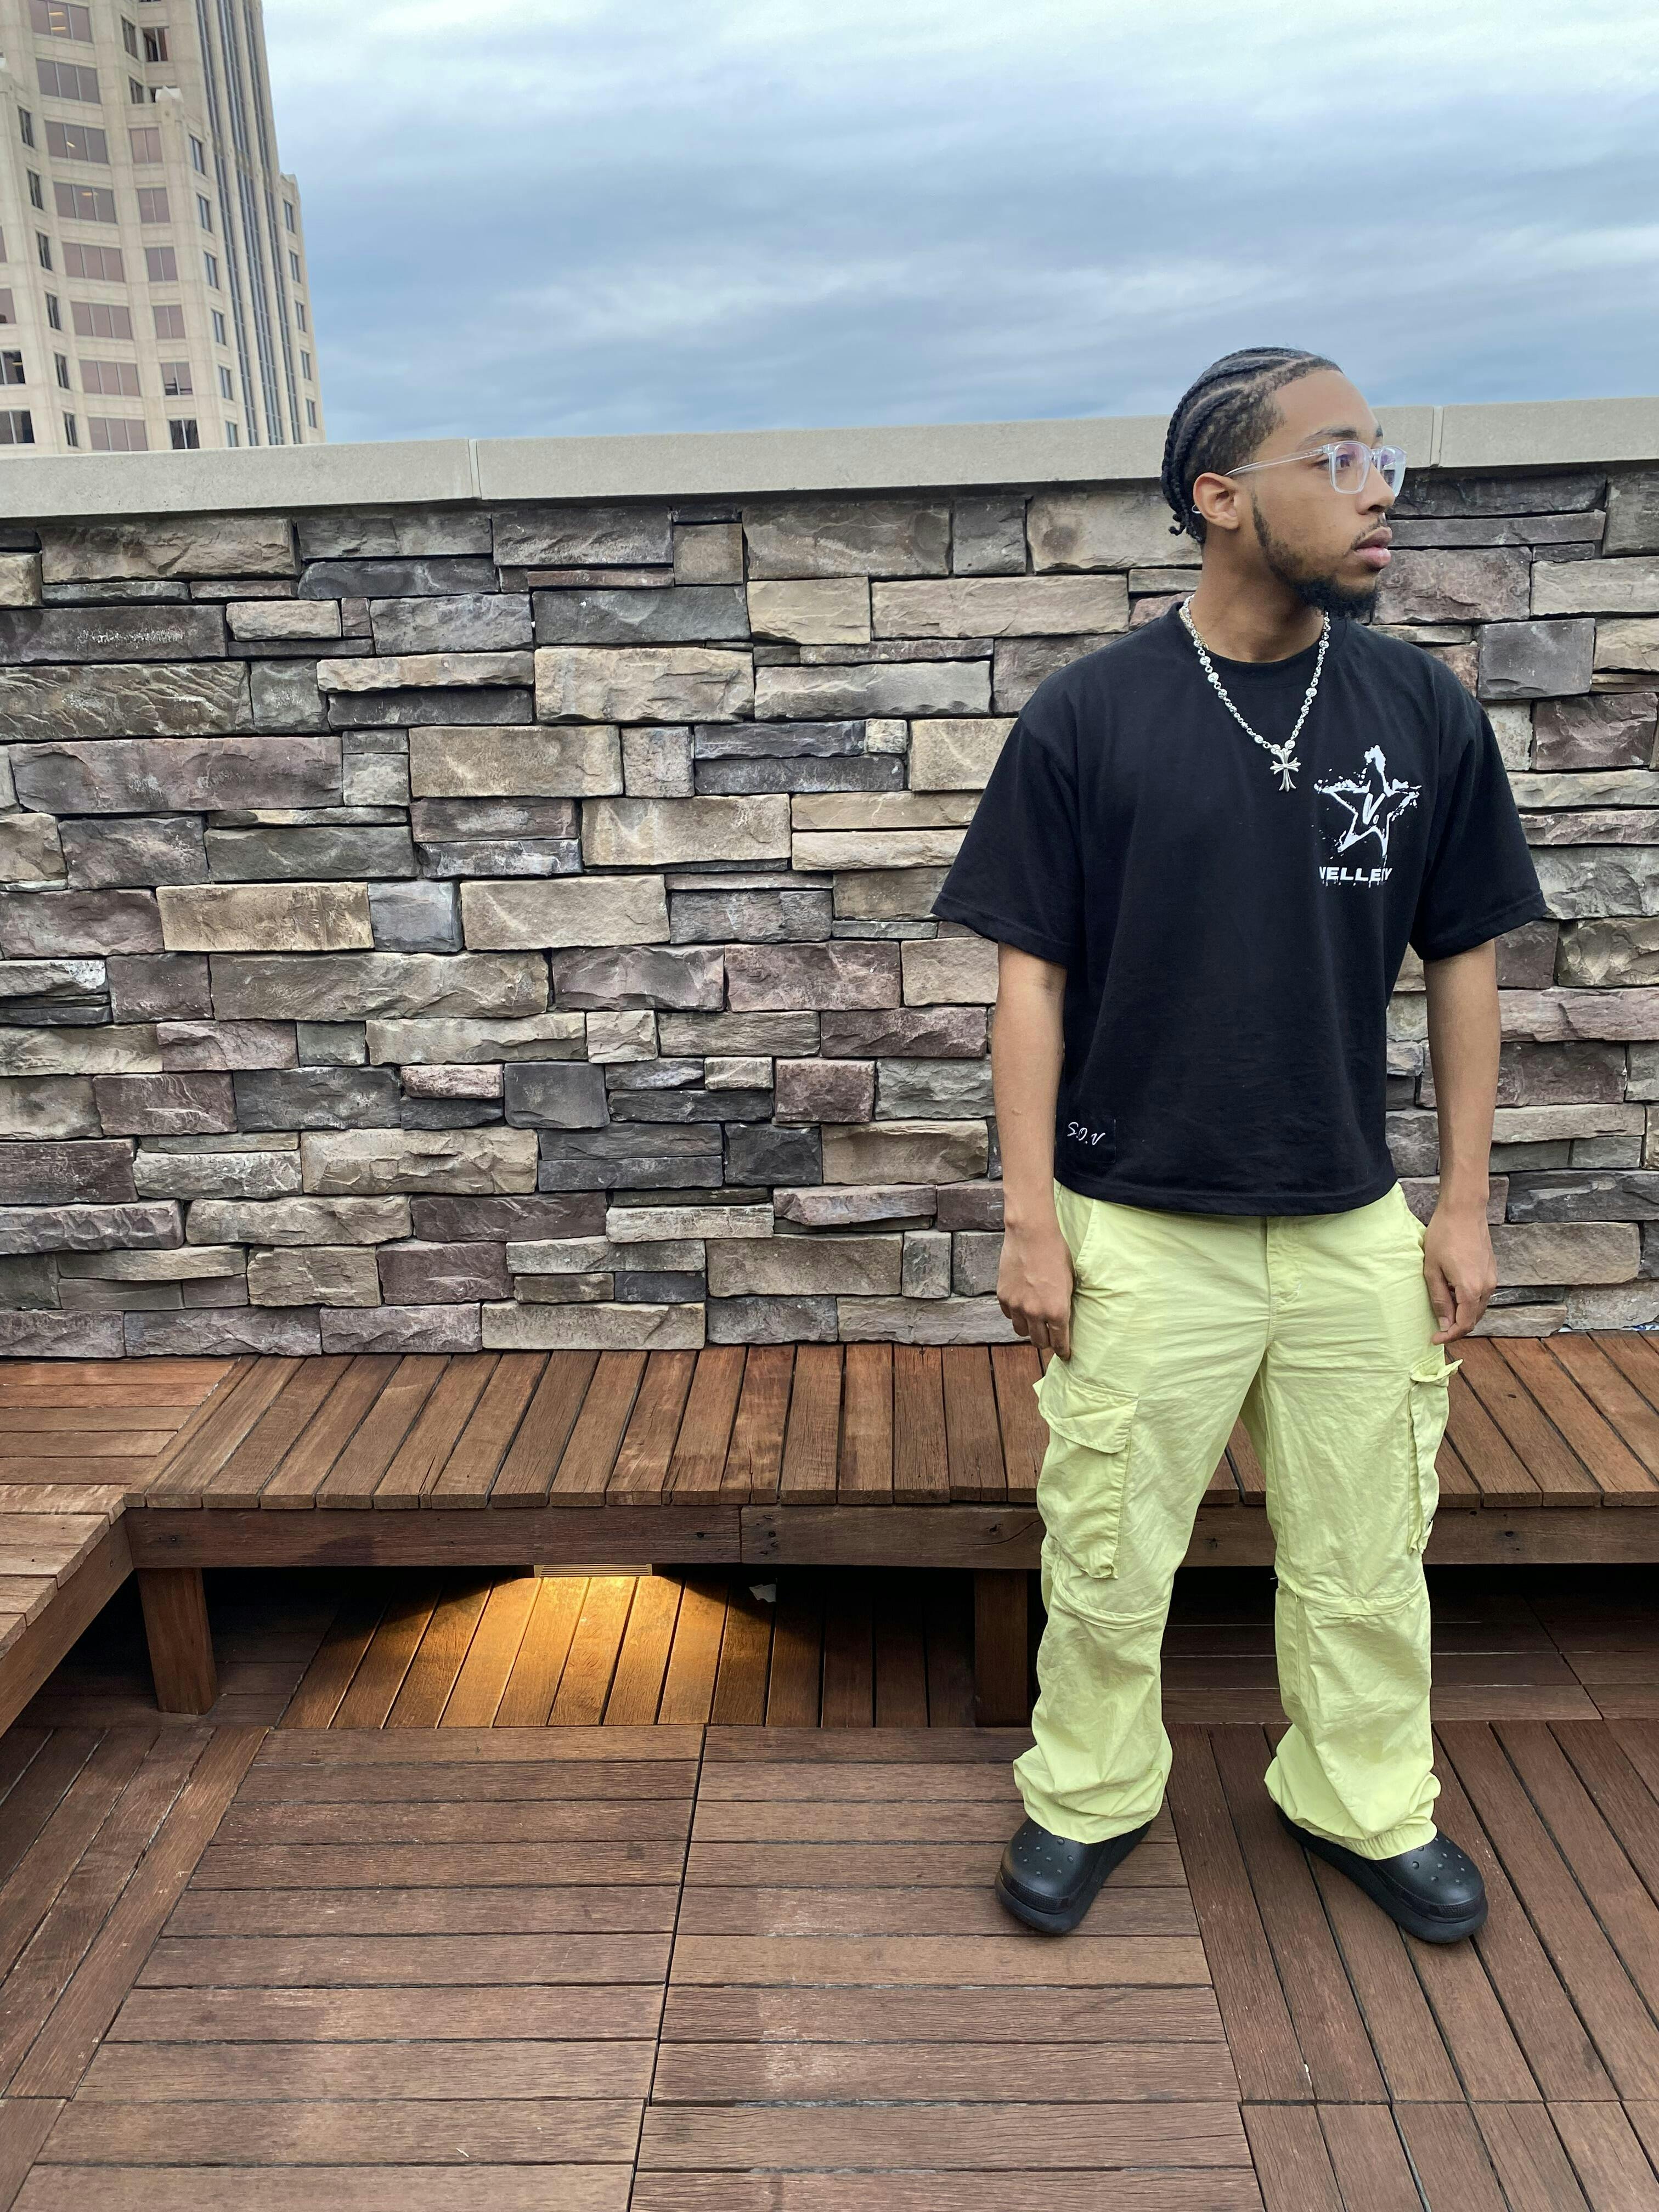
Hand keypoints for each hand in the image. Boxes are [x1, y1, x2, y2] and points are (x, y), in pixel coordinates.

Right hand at [998, 1222, 1075, 1360]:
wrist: (1031, 1234)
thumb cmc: (1056, 1254)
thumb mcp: (1069, 1281)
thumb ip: (1064, 1303)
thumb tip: (1062, 1317)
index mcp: (1057, 1311)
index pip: (1060, 1342)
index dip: (1063, 1351)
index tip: (1064, 1354)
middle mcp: (1036, 1313)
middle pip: (1040, 1342)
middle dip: (1046, 1342)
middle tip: (1049, 1337)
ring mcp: (1017, 1306)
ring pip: (1022, 1332)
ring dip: (1029, 1330)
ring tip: (1034, 1322)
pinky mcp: (1003, 1297)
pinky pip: (1010, 1315)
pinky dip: (1016, 1314)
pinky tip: (1021, 1305)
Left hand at [1423, 1203, 1496, 1342]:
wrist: (1464, 1211)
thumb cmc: (1443, 1236)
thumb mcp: (1432, 1270)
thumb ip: (1439, 1299)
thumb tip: (1443, 1324)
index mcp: (1471, 1289)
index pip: (1464, 1325)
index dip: (1449, 1336)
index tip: (1434, 1339)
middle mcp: (1486, 1287)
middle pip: (1473, 1319)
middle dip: (1456, 1327)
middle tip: (1436, 1328)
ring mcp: (1492, 1279)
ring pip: (1478, 1308)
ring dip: (1463, 1315)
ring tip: (1443, 1311)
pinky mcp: (1492, 1271)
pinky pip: (1481, 1295)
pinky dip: (1469, 1302)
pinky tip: (1454, 1295)